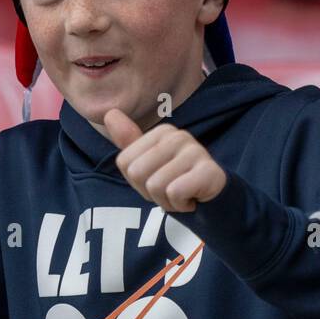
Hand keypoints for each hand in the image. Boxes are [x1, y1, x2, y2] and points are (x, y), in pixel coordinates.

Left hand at [105, 108, 226, 212]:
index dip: (136, 182)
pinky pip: (175, 193)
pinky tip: (193, 198)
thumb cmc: (175, 180)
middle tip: (170, 190)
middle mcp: (179, 136)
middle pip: (137, 174)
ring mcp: (196, 151)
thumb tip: (109, 113)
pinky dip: (180, 205)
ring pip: (156, 186)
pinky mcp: (209, 171)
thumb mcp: (146, 163)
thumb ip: (128, 141)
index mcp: (161, 132)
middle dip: (150, 192)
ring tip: (182, 194)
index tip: (157, 179)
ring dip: (166, 201)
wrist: (210, 198)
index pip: (125, 164)